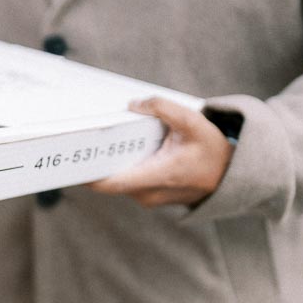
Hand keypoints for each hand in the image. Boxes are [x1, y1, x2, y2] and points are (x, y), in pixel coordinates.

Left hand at [88, 97, 233, 207]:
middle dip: (95, 160)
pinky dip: (123, 165)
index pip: (111, 182)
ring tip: (98, 141)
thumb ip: (163, 108)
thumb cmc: (213, 151)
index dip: (87, 174)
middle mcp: (148, 193)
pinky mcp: (149, 195)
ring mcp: (148, 198)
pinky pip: (128, 181)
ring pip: (118, 179)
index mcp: (157, 176)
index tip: (70, 160)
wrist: (232, 175)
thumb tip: (134, 105)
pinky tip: (119, 148)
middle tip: (79, 140)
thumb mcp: (193, 122)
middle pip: (109, 179)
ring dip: (110, 161)